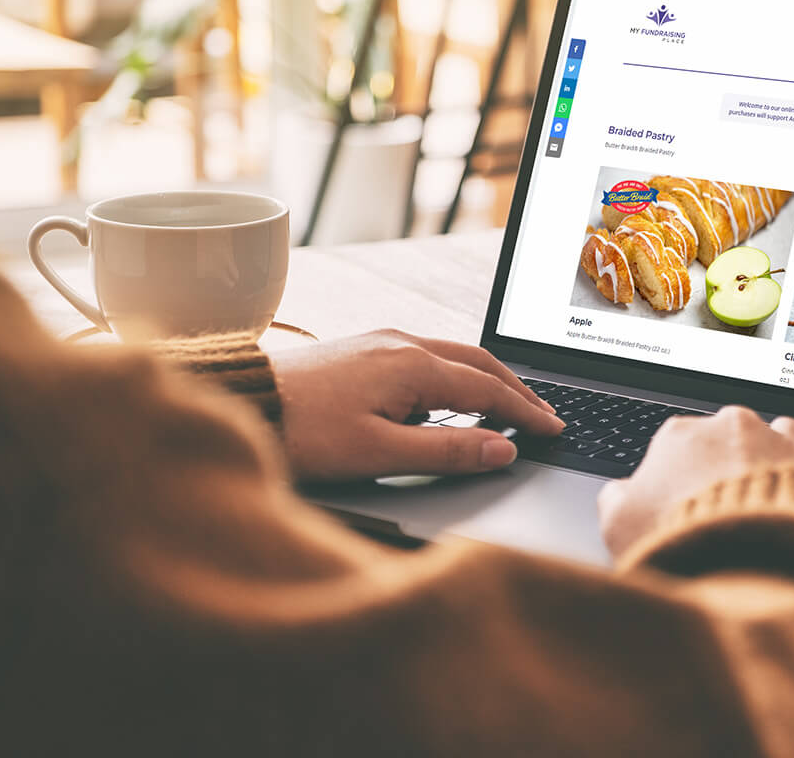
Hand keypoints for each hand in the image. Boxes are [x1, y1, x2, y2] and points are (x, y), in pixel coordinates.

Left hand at [268, 329, 562, 480]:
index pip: (489, 389)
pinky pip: (427, 357)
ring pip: (453, 357)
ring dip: (486, 381)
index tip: (554, 430)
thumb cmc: (302, 432)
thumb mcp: (380, 452)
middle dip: (516, 390)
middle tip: (544, 417)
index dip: (526, 413)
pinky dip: (455, 377)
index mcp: (413, 365)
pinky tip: (450, 400)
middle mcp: (402, 343)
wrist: (239, 403)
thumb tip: (503, 450)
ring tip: (507, 408)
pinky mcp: (364, 349)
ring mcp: (382, 342)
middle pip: (479, 364)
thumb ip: (448, 450)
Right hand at [597, 406, 793, 557]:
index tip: (683, 502)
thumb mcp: (617, 526)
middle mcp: (735, 429)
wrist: (743, 568)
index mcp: (681, 436)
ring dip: (782, 458)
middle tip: (726, 505)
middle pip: (733, 436)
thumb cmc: (679, 543)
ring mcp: (784, 448)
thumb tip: (618, 496)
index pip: (679, 444)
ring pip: (787, 435)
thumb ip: (616, 501)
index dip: (679, 476)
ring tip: (774, 494)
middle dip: (731, 463)